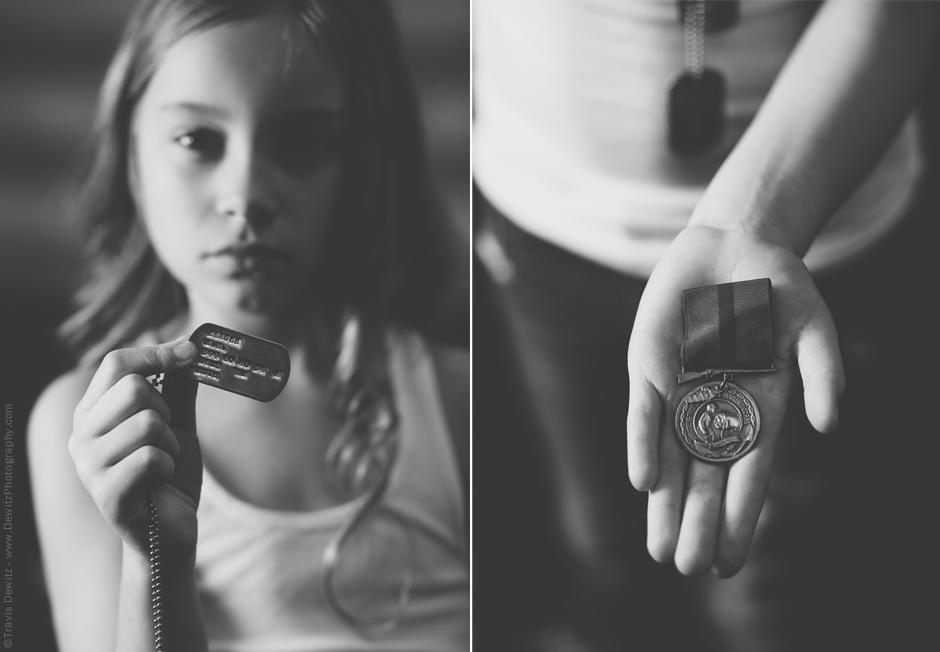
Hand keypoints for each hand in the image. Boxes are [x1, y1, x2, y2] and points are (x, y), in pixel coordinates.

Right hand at [69, 340, 201, 562]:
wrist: (171, 531)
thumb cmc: (170, 475)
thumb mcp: (178, 424)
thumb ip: (178, 388)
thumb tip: (188, 347)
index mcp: (93, 413)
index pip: (117, 364)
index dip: (157, 353)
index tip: (192, 352)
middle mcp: (81, 436)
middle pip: (134, 387)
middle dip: (167, 409)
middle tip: (167, 436)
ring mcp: (88, 466)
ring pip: (148, 423)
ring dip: (172, 443)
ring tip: (163, 463)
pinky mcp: (107, 494)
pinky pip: (152, 457)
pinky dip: (170, 466)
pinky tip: (160, 482)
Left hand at [626, 225, 843, 576]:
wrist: (733, 247)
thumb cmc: (778, 289)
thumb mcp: (812, 328)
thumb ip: (822, 373)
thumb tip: (829, 424)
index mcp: (760, 411)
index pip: (749, 476)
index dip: (741, 519)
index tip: (730, 564)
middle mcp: (716, 411)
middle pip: (705, 478)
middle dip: (698, 522)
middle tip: (689, 567)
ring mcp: (680, 393)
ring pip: (670, 458)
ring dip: (665, 502)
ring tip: (661, 549)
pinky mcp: (649, 368)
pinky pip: (645, 414)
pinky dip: (643, 444)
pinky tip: (643, 483)